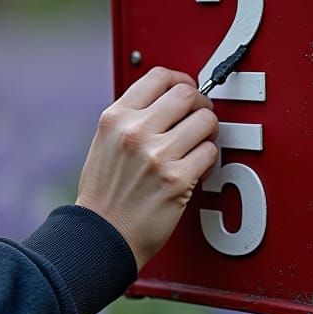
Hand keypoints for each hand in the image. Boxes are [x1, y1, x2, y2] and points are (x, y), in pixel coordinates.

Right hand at [76, 67, 218, 269]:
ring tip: (198, 146)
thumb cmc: (105, 194)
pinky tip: (196, 169)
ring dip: (209, 133)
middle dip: (201, 105)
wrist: (101, 236)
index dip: (182, 80)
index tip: (188, 90)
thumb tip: (170, 100)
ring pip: (206, 121)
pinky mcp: (177, 179)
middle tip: (200, 119)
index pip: (159, 76)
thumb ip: (133, 118)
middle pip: (188, 94)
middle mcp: (135, 131)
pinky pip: (211, 153)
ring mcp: (157, 155)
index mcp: (115, 117)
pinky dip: (209, 160)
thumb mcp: (105, 143)